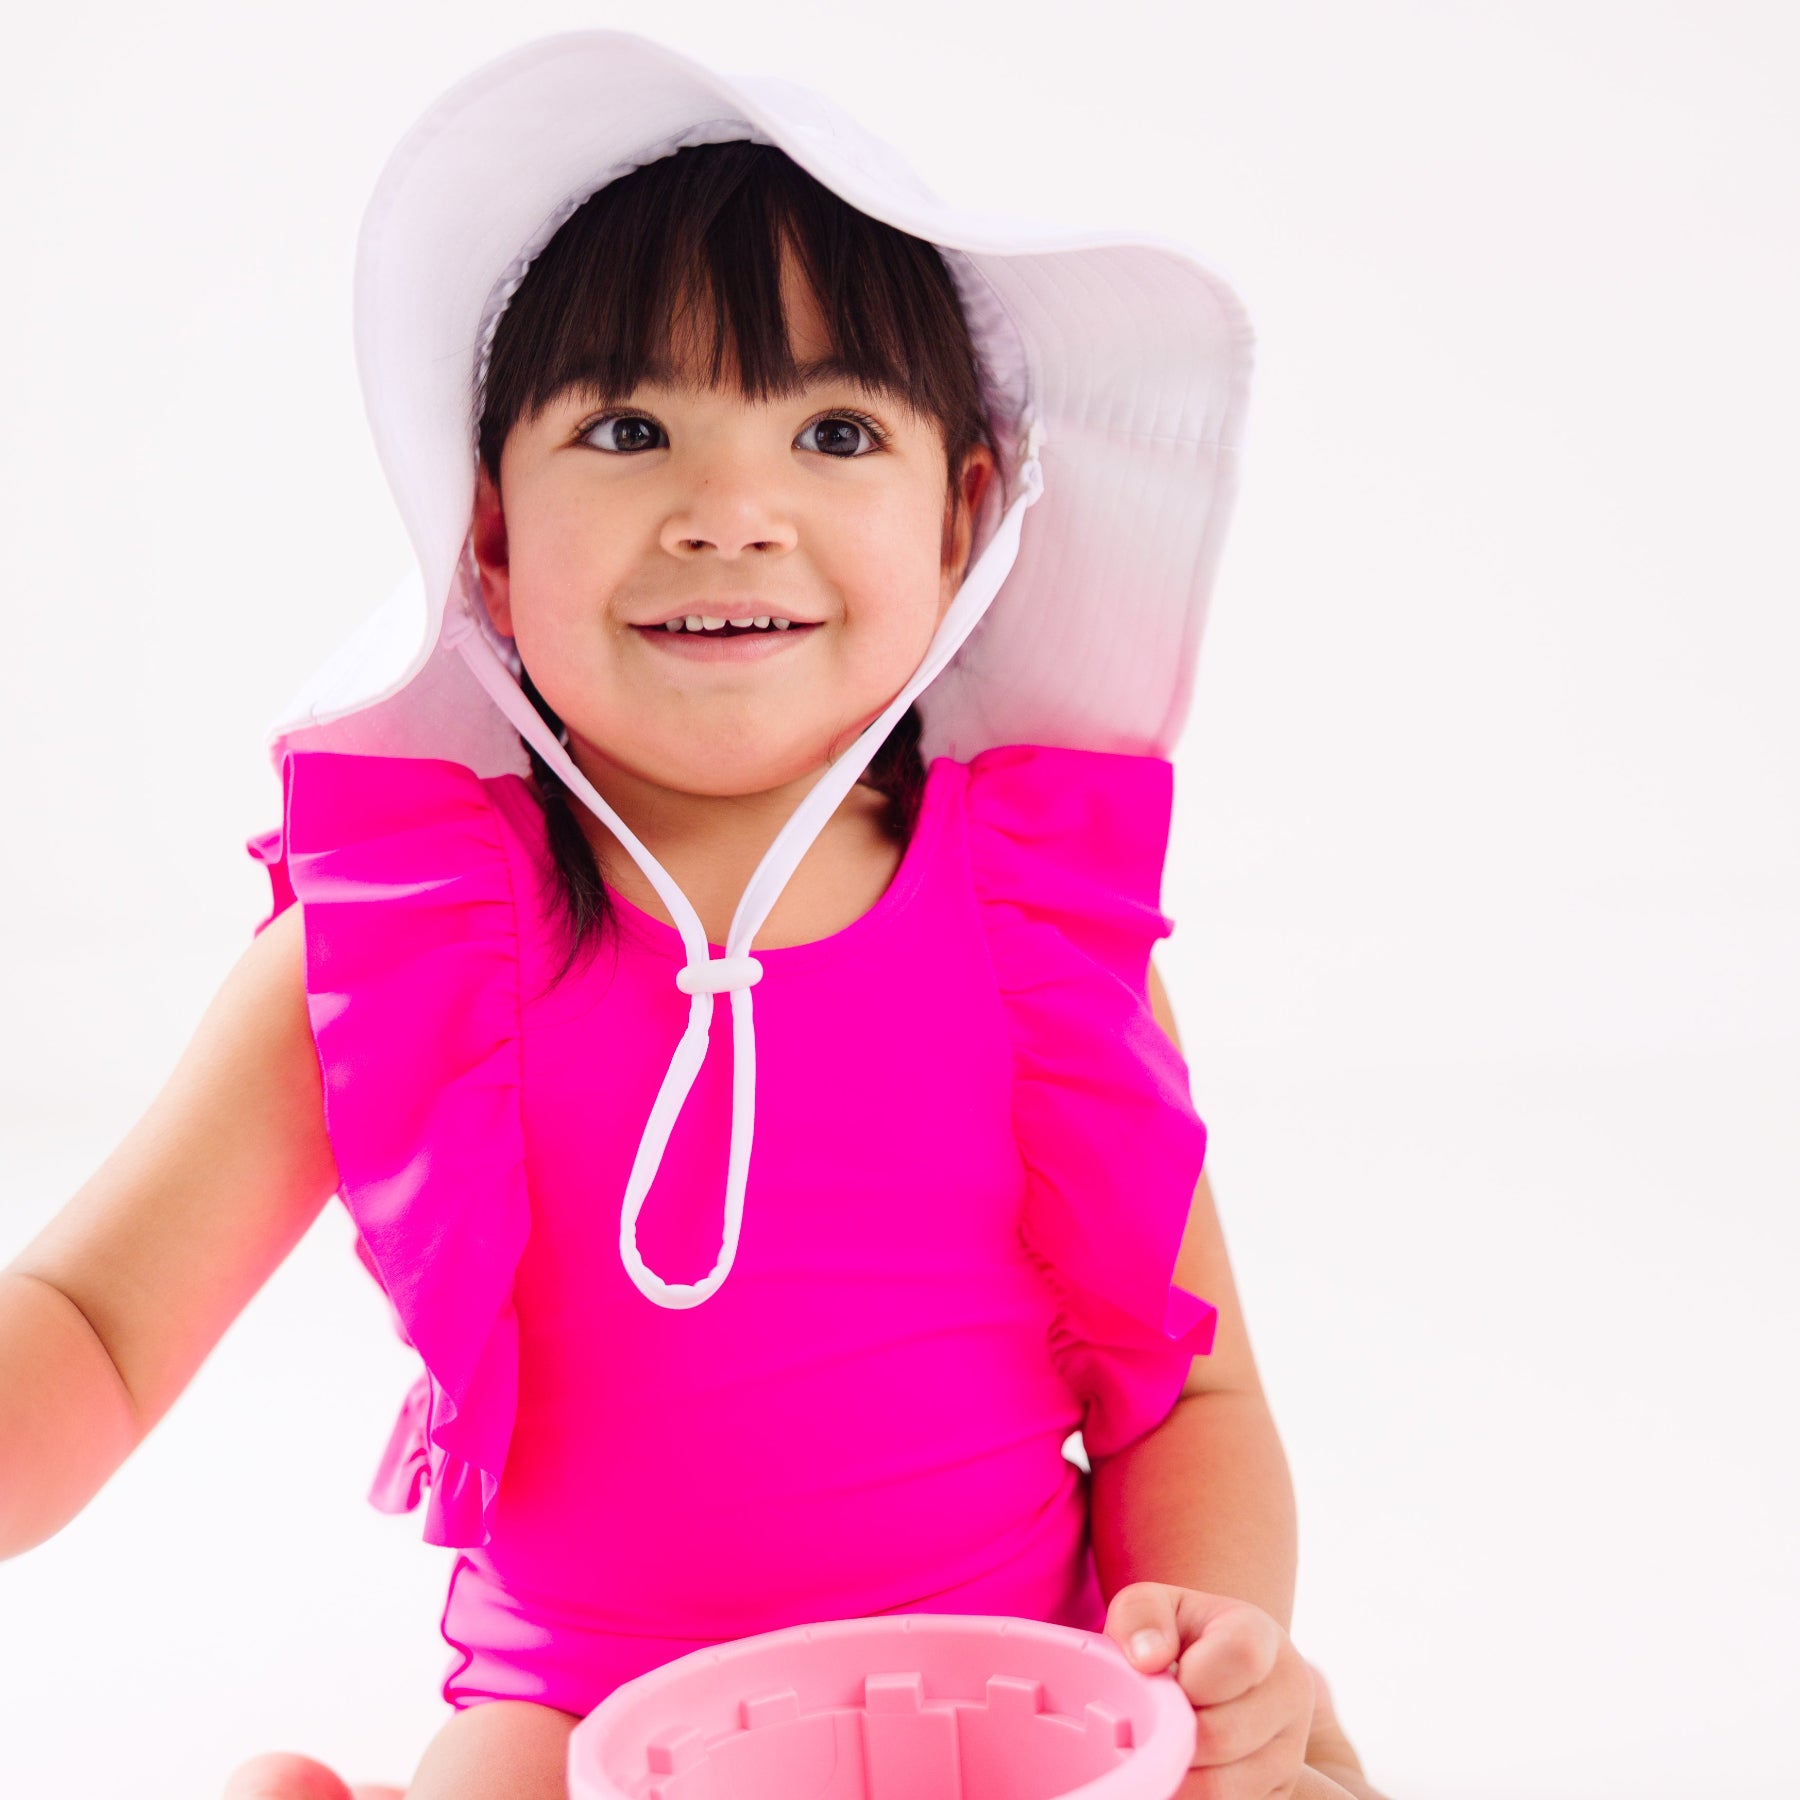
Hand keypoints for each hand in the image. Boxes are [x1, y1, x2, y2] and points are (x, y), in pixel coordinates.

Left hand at [1104, 1582, 1314, 1798]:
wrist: (1216, 1671)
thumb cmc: (1178, 1635)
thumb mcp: (1155, 1605)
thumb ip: (1141, 1614)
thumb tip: (1147, 1659)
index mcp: (1262, 1636)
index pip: (1241, 1656)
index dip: (1192, 1678)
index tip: (1164, 1680)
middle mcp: (1289, 1693)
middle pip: (1223, 1735)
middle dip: (1171, 1734)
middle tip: (1146, 1724)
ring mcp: (1291, 1751)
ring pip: (1224, 1787)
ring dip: (1177, 1776)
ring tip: (1156, 1749)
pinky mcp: (1280, 1793)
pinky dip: (1192, 1797)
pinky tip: (1176, 1774)